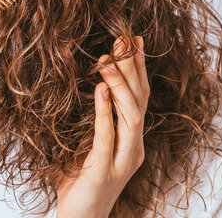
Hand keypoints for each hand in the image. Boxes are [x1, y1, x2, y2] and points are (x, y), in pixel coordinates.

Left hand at [56, 36, 149, 217]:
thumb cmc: (81, 182)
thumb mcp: (90, 145)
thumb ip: (95, 122)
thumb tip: (88, 87)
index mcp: (132, 141)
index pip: (140, 98)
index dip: (139, 69)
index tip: (134, 41)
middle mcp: (134, 148)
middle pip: (140, 101)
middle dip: (133, 68)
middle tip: (124, 39)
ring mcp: (121, 161)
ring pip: (130, 116)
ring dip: (120, 85)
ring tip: (108, 59)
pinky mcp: (103, 171)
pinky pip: (106, 137)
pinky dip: (104, 111)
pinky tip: (99, 89)